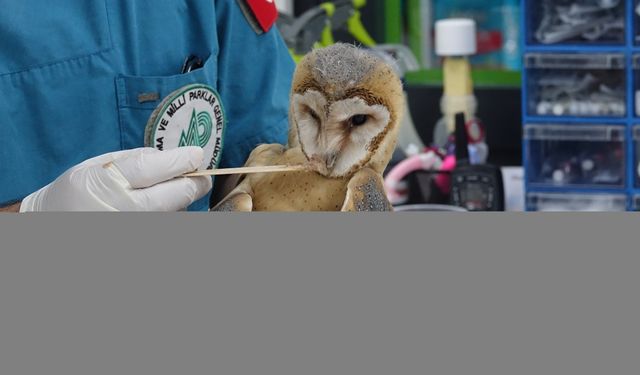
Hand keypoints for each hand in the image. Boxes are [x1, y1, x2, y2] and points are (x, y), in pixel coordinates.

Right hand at [19, 147, 211, 210]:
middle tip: (200, 177)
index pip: (154, 168)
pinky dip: (171, 215)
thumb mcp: (95, 166)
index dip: (181, 160)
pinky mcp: (143, 240)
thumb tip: (171, 157)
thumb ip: (135, 159)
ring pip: (178, 212)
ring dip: (181, 201)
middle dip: (194, 183)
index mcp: (107, 184)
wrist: (54, 225)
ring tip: (167, 195)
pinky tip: (158, 210)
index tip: (197, 154)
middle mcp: (124, 210)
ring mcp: (135, 228)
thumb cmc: (76, 193)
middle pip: (178, 194)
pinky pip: (168, 223)